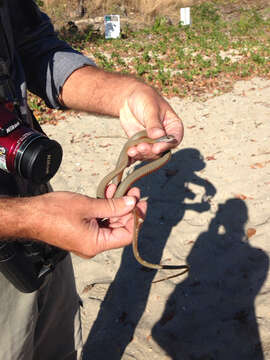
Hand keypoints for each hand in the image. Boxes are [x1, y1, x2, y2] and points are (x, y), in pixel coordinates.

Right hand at [27, 189, 145, 257]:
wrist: (30, 215)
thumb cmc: (54, 212)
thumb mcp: (88, 206)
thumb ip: (113, 206)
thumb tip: (132, 203)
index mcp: (96, 244)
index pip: (127, 235)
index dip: (136, 218)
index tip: (141, 202)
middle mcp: (94, 245)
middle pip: (119, 228)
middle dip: (126, 208)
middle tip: (132, 190)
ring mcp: (88, 239)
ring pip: (110, 223)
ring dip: (115, 205)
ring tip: (118, 188)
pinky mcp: (82, 232)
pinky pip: (99, 221)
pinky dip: (104, 208)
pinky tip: (107, 193)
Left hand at [120, 84, 183, 159]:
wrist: (129, 99)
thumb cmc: (145, 99)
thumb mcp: (150, 108)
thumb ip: (154, 123)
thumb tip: (158, 135)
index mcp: (173, 126)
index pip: (174, 139)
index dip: (167, 145)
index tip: (157, 148)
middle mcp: (165, 137)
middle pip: (162, 150)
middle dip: (151, 152)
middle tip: (141, 147)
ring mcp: (152, 142)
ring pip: (150, 154)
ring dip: (141, 155)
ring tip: (132, 151)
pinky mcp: (141, 145)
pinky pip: (138, 154)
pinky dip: (133, 157)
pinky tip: (128, 158)